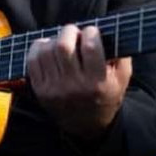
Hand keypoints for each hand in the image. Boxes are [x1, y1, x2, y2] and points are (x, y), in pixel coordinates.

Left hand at [27, 24, 131, 139]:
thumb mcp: (123, 78)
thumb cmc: (106, 94)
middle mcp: (74, 86)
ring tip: (62, 42)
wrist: (87, 125)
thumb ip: (122, 55)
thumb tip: (113, 30)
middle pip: (64, 46)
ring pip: (46, 51)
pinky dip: (38, 48)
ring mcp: (55, 88)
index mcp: (97, 82)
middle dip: (69, 31)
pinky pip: (32, 61)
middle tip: (75, 33)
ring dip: (54, 39)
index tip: (92, 32)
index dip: (90, 32)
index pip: (90, 47)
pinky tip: (48, 48)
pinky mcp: (40, 90)